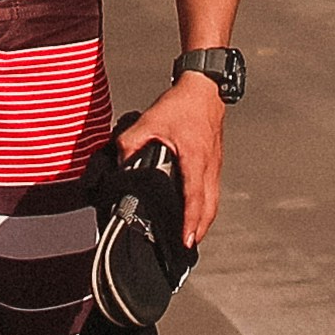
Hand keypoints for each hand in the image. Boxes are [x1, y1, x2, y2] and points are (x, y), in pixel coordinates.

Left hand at [120, 73, 227, 241]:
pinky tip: (197, 212)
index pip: (193, 197)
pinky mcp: (214, 162)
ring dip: (204, 221)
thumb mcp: (149, 120)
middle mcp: (208, 165)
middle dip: (199, 230)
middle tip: (187, 247)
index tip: (186, 239)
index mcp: (193, 158)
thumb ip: (129, 142)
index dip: (189, 221)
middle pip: (209, 207)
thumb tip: (119, 162)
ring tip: (192, 236)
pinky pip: (212, 191)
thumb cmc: (182, 104)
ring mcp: (214, 165)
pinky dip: (206, 207)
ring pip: (213, 201)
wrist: (205, 87)